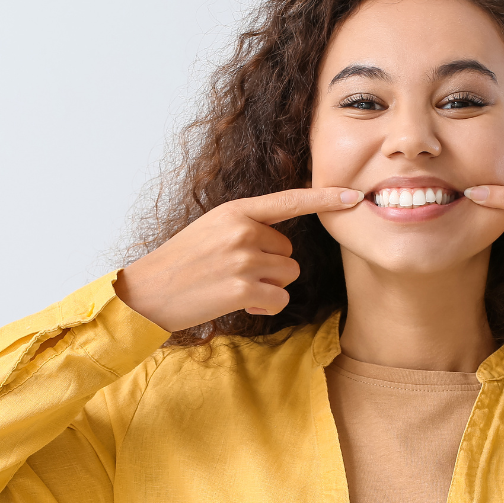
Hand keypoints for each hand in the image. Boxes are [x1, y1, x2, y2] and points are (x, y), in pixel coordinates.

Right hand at [116, 187, 362, 332]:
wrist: (147, 292)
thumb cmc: (182, 263)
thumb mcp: (213, 229)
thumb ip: (247, 226)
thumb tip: (283, 242)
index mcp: (236, 211)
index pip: (290, 201)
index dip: (325, 199)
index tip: (355, 196)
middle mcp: (243, 230)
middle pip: (289, 251)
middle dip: (271, 266)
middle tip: (234, 272)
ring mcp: (244, 260)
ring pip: (287, 276)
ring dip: (269, 287)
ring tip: (233, 286)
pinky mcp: (244, 289)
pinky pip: (280, 299)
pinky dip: (265, 306)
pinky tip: (238, 302)